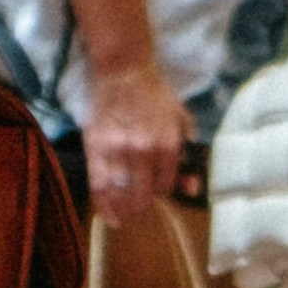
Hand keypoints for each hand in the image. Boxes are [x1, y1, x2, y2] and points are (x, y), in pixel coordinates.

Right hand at [83, 69, 191, 231]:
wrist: (124, 71)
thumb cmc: (154, 94)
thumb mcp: (181, 118)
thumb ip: (188, 149)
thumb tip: (191, 183)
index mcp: (167, 144)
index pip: (165, 186)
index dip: (163, 192)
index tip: (158, 191)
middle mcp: (143, 150)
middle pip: (142, 195)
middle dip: (142, 206)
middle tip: (139, 208)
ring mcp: (117, 150)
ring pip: (120, 194)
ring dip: (123, 210)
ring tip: (123, 216)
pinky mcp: (95, 146)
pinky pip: (98, 184)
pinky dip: (103, 204)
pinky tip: (108, 216)